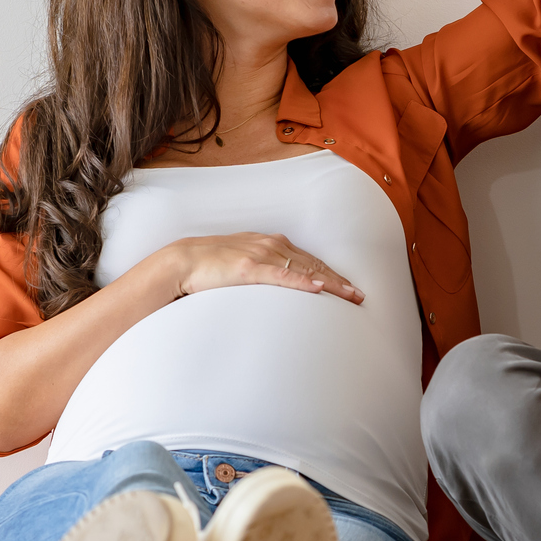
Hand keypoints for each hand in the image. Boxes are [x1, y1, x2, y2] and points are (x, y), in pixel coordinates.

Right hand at [168, 233, 362, 303]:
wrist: (181, 261)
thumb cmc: (209, 265)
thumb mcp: (242, 263)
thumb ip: (262, 269)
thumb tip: (277, 285)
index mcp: (269, 244)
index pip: (308, 260)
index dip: (330, 273)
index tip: (348, 287)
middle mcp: (270, 246)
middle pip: (313, 264)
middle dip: (339, 280)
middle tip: (359, 296)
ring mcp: (261, 256)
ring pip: (304, 269)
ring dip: (330, 283)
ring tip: (349, 295)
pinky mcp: (249, 269)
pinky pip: (281, 276)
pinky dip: (302, 281)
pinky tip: (318, 288)